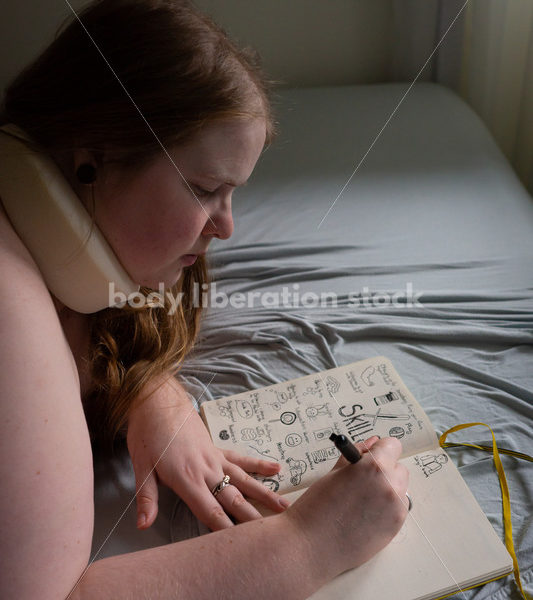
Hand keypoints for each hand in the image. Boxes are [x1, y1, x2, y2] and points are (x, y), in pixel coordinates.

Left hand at [126, 375, 289, 531]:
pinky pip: (241, 458)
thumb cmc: (146, 434)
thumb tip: (143, 525)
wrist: (157, 401)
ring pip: (244, 480)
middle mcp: (206, 470)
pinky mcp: (217, 448)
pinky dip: (259, 464)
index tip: (241, 546)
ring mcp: (215, 458)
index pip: (209, 510)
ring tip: (284, 507)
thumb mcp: (140, 466)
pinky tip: (277, 469)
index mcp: (186, 478)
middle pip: (233, 498)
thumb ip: (147, 497)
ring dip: (264, 494)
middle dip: (252, 518)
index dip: (225, 529)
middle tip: (273, 534)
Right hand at [281, 436, 408, 579]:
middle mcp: (389, 486)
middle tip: (363, 479)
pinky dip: (387, 507)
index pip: (392, 445)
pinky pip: (398, 508)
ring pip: (400, 489)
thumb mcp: (334, 473)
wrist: (312, 544)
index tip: (370, 455)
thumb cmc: (317, 507)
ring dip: (387, 489)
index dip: (379, 449)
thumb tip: (371, 443)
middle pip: (399, 468)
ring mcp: (395, 509)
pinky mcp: (396, 528)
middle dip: (384, 470)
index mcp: (373, 467)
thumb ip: (356, 455)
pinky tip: (366, 514)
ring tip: (362, 500)